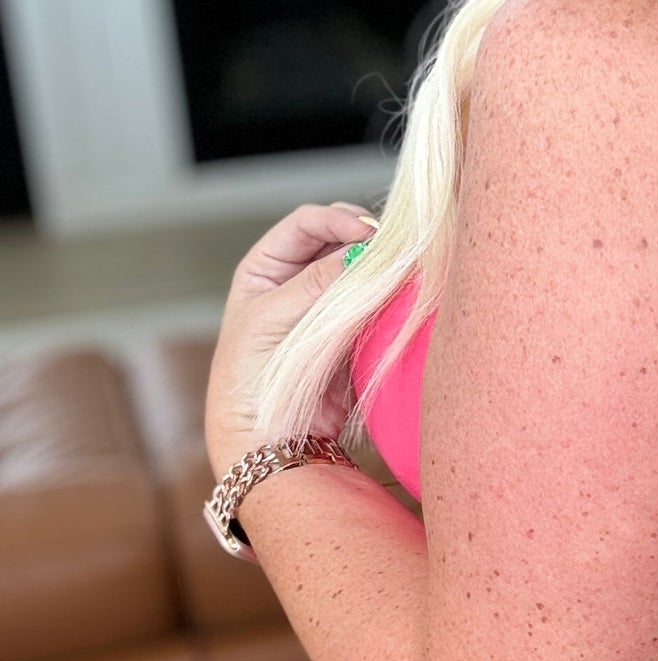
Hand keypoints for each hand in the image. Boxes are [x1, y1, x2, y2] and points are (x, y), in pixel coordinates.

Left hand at [205, 201, 378, 478]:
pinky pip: (378, 305)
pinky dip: (393, 297)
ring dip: (382, 268)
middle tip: (392, 248)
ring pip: (363, 272)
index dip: (336, 218)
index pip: (306, 224)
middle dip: (366, 240)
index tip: (367, 230)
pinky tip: (404, 295)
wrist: (268, 441)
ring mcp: (329, 307)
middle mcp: (297, 281)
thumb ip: (316, 282)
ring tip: (402, 269)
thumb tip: (364, 249)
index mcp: (265, 268)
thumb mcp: (272, 320)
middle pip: (340, 241)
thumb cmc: (250, 381)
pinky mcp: (355, 334)